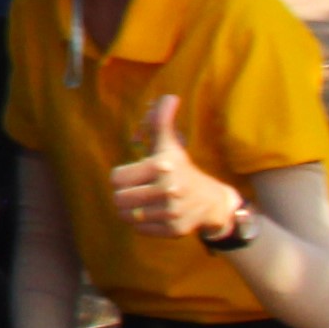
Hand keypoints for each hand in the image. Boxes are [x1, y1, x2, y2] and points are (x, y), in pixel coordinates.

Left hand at [107, 96, 242, 240]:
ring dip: (131, 210)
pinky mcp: (174, 230)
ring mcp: (172, 212)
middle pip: (118, 199)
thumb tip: (169, 96)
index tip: (135, 175)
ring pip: (127, 216)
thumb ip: (161, 122)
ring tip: (145, 203)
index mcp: (162, 166)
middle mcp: (168, 189)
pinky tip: (156, 214)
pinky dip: (143, 224)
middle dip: (124, 195)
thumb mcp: (170, 145)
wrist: (212, 202)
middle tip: (137, 191)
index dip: (121, 177)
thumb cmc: (182, 170)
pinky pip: (140, 229)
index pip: (116, 178)